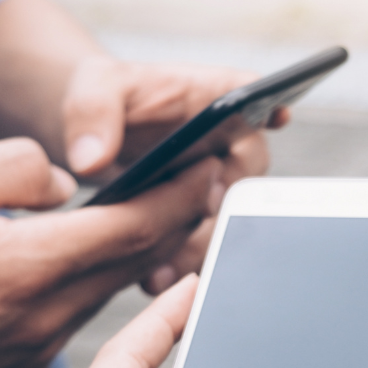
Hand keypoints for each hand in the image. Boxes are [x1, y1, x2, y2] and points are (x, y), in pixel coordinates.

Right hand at [0, 139, 222, 367]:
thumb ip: (15, 169)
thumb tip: (68, 186)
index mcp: (23, 265)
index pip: (131, 228)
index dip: (177, 197)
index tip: (206, 172)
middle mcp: (40, 318)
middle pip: (133, 265)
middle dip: (173, 224)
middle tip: (198, 188)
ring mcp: (32, 351)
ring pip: (106, 295)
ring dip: (136, 257)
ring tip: (156, 217)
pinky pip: (73, 322)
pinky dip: (90, 289)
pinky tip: (89, 264)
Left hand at [62, 56, 283, 292]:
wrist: (90, 146)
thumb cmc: (103, 103)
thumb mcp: (92, 91)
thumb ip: (91, 113)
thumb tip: (92, 159)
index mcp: (215, 97)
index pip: (253, 95)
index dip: (271, 107)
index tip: (277, 115)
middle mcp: (230, 143)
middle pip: (247, 173)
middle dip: (227, 198)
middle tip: (203, 207)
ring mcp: (218, 185)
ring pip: (228, 220)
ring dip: (202, 243)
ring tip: (167, 264)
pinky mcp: (200, 220)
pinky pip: (204, 244)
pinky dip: (183, 262)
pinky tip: (155, 276)